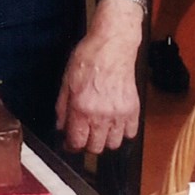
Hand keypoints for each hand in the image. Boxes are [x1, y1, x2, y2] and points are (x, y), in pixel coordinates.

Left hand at [55, 0, 142, 152]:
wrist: (112, 46)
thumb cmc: (88, 58)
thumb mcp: (66, 80)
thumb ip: (62, 106)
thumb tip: (60, 125)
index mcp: (82, 107)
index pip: (77, 141)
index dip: (71, 146)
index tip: (69, 143)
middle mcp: (102, 115)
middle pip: (96, 148)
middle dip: (87, 144)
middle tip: (83, 134)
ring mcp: (120, 114)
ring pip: (114, 144)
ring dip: (105, 140)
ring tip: (99, 129)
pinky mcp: (133, 110)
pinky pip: (131, 133)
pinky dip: (123, 133)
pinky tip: (114, 123)